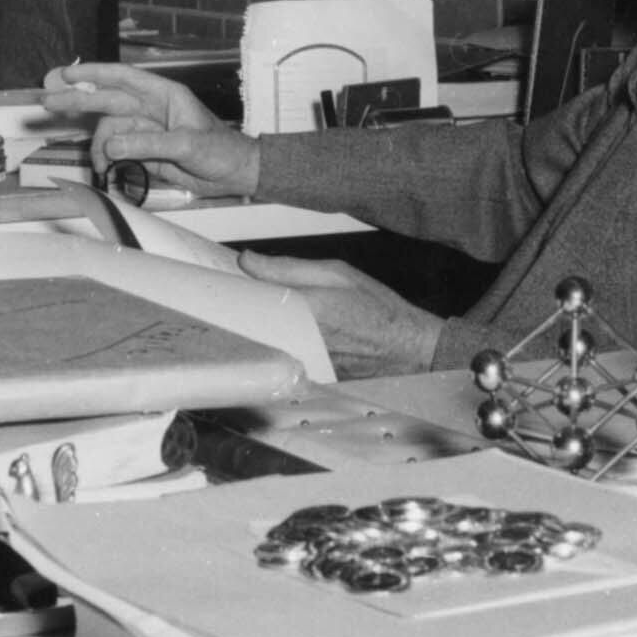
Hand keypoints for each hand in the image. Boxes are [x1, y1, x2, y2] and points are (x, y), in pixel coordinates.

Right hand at [40, 61, 260, 198]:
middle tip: (49, 103)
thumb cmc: (221, 151)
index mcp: (163, 95)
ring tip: (99, 164)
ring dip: (98, 147)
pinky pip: (116, 150)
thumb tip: (111, 146)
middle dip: (78, 101)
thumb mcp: (188, 145)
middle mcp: (150, 109)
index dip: (93, 74)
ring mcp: (145, 130)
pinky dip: (106, 159)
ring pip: (108, 131)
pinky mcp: (143, 151)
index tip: (66, 75)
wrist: (235, 175)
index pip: (122, 78)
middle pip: (107, 101)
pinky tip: (105, 169)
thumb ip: (149, 144)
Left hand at [236, 251, 444, 380]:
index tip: (229, 277)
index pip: (252, 298)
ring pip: (266, 342)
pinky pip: (283, 356)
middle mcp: (302, 341)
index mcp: (308, 310)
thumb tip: (249, 260)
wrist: (408, 348)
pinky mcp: (309, 376)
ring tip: (276, 314)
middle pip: (255, 324)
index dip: (237, 287)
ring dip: (263, 327)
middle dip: (249, 308)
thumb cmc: (379, 310)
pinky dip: (280, 344)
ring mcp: (304, 363)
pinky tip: (292, 335)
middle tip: (251, 294)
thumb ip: (289, 267)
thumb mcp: (337, 273)